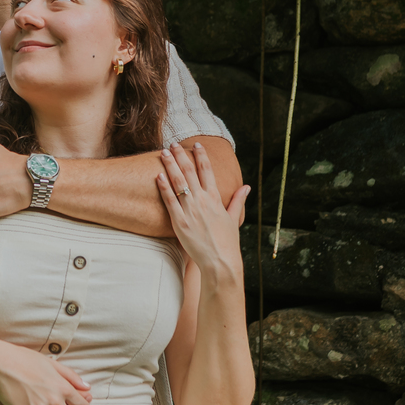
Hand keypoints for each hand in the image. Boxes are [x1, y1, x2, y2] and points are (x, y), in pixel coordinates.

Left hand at [157, 142, 249, 286]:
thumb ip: (237, 200)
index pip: (207, 171)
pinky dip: (164, 187)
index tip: (196, 145)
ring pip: (178, 182)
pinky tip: (158, 175)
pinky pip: (170, 201)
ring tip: (163, 152)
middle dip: (181, 155)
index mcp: (215, 198)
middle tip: (173, 144)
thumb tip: (246, 186)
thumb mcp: (233, 218)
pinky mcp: (180, 222)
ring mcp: (190, 211)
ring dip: (170, 165)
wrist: (220, 261)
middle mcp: (202, 201)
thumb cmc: (227, 242)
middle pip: (189, 172)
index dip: (201, 156)